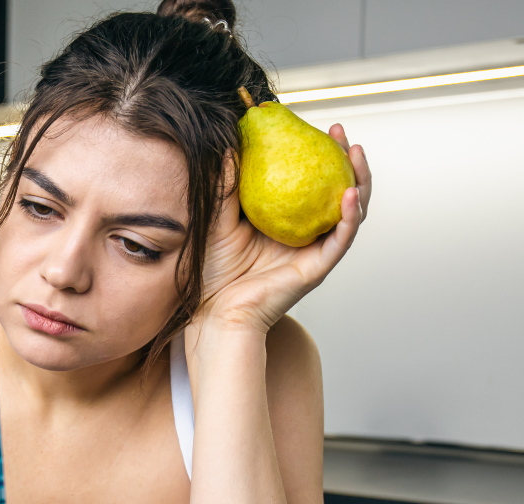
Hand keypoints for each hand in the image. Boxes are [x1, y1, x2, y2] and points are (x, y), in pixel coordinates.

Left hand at [194, 124, 371, 333]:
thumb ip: (225, 187)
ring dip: (359, 181)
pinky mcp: (318, 267)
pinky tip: (350, 194)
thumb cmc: (212, 271)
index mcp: (285, 221)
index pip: (309, 182)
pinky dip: (351, 216)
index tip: (312, 125)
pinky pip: (341, 239)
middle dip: (345, 160)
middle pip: (336, 191)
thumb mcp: (218, 219)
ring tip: (356, 153)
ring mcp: (315, 250)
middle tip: (339, 132)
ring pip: (350, 212)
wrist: (214, 310)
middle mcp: (305, 234)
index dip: (316, 155)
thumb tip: (227, 146)